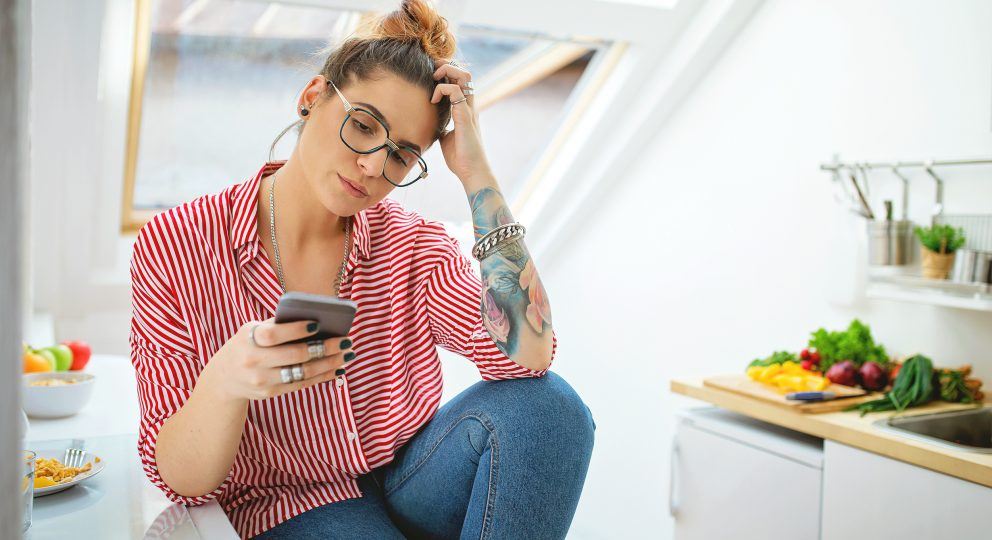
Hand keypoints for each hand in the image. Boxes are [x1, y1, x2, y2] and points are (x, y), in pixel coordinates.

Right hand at [202, 318, 354, 401]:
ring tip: (347, 355)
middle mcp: (254, 361)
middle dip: (324, 348)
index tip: (318, 324)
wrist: (224, 377)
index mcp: (249, 339)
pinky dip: (322, 377)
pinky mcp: (269, 393)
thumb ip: (277, 324)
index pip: (274, 335)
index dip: (296, 330)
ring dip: (329, 364)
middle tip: (346, 341)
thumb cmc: (247, 344)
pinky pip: (301, 384)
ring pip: (302, 373)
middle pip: (295, 356)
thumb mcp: (252, 330)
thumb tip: (317, 320)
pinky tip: (337, 369)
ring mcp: (262, 380)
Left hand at [430, 60, 494, 187]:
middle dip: (446, 66)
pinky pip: (455, 91)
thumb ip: (442, 127)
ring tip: (434, 80)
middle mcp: (469, 106)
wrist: (471, 172)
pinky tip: (433, 100)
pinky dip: (442, 89)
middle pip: (464, 73)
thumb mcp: (446, 138)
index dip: (447, 73)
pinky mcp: (464, 116)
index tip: (432, 77)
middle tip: (432, 73)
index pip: (460, 82)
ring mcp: (468, 109)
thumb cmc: (461, 158)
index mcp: (465, 110)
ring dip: (447, 72)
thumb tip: (433, 125)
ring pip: (464, 76)